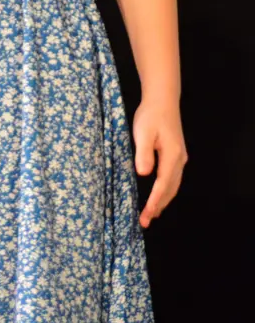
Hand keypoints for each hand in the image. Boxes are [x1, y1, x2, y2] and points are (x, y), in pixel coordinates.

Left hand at [132, 99, 187, 227]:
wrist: (162, 100)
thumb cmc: (151, 115)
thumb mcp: (143, 132)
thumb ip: (144, 153)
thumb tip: (144, 174)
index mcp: (172, 156)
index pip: (163, 184)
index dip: (155, 201)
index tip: (147, 215)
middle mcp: (179, 160)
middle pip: (170, 189)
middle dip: (158, 206)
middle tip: (145, 222)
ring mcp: (180, 158)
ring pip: (173, 186)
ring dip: (162, 201)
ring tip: (151, 215)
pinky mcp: (176, 155)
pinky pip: (172, 179)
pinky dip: (165, 191)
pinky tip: (158, 196)